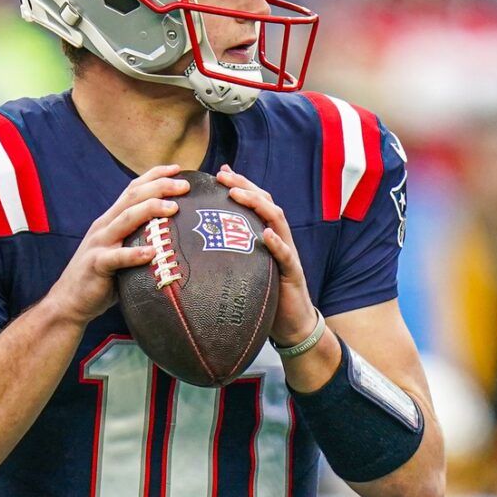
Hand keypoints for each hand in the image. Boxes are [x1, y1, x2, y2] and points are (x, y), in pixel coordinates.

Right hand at [45, 166, 189, 323]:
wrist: (69, 301)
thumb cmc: (102, 278)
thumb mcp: (120, 250)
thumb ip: (139, 239)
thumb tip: (173, 235)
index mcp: (111, 219)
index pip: (133, 189)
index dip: (155, 175)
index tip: (178, 169)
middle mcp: (104, 226)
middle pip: (133, 197)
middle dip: (160, 187)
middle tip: (185, 186)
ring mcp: (99, 244)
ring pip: (126, 219)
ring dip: (151, 210)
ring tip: (174, 208)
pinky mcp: (97, 265)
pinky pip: (117, 258)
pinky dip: (135, 254)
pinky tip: (152, 252)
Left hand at [216, 165, 316, 344]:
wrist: (291, 324)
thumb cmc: (265, 295)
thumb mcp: (246, 269)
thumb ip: (232, 253)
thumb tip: (204, 242)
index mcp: (266, 235)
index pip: (255, 202)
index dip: (240, 185)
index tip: (219, 172)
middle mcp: (279, 238)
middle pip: (265, 202)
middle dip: (245, 186)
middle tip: (222, 175)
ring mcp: (287, 253)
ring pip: (276, 220)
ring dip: (257, 205)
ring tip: (237, 194)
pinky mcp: (293, 273)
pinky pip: (285, 255)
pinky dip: (276, 243)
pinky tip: (266, 234)